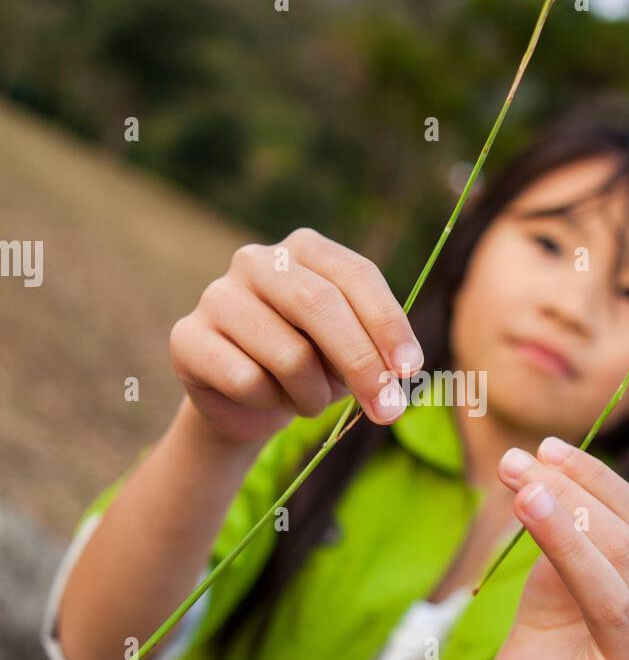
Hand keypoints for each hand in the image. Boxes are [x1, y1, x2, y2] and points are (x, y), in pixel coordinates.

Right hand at [169, 228, 424, 444]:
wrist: (243, 401)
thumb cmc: (310, 365)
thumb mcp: (351, 354)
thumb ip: (376, 353)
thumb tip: (401, 373)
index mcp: (305, 249)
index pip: (355, 275)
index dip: (387, 323)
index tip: (411, 369)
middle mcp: (257, 260)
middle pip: (320, 305)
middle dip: (361, 363)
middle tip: (387, 411)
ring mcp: (217, 295)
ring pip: (288, 354)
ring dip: (311, 395)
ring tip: (307, 400)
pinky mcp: (187, 336)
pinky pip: (247, 380)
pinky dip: (268, 402)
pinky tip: (263, 397)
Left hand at [481, 436, 628, 659]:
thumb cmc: (552, 621)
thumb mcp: (558, 561)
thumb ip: (565, 520)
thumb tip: (538, 459)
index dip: (593, 480)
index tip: (543, 448)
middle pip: (624, 549)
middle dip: (567, 500)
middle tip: (513, 467)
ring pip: (612, 597)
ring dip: (566, 540)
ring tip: (522, 497)